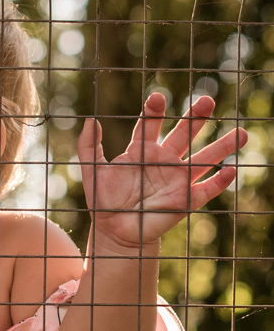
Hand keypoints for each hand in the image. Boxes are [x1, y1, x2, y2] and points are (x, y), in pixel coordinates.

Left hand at [78, 92, 247, 250]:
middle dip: (195, 118)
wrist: (114, 232)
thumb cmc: (103, 202)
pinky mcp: (185, 200)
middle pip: (184, 134)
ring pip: (204, 159)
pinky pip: (206, 189)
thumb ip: (89, 147)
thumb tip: (91, 120)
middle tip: (207, 101)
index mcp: (142, 151)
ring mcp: (177, 179)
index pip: (151, 125)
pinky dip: (219, 182)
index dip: (155, 111)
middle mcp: (164, 161)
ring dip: (222, 146)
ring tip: (241, 133)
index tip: (157, 98)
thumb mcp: (91, 172)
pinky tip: (231, 170)